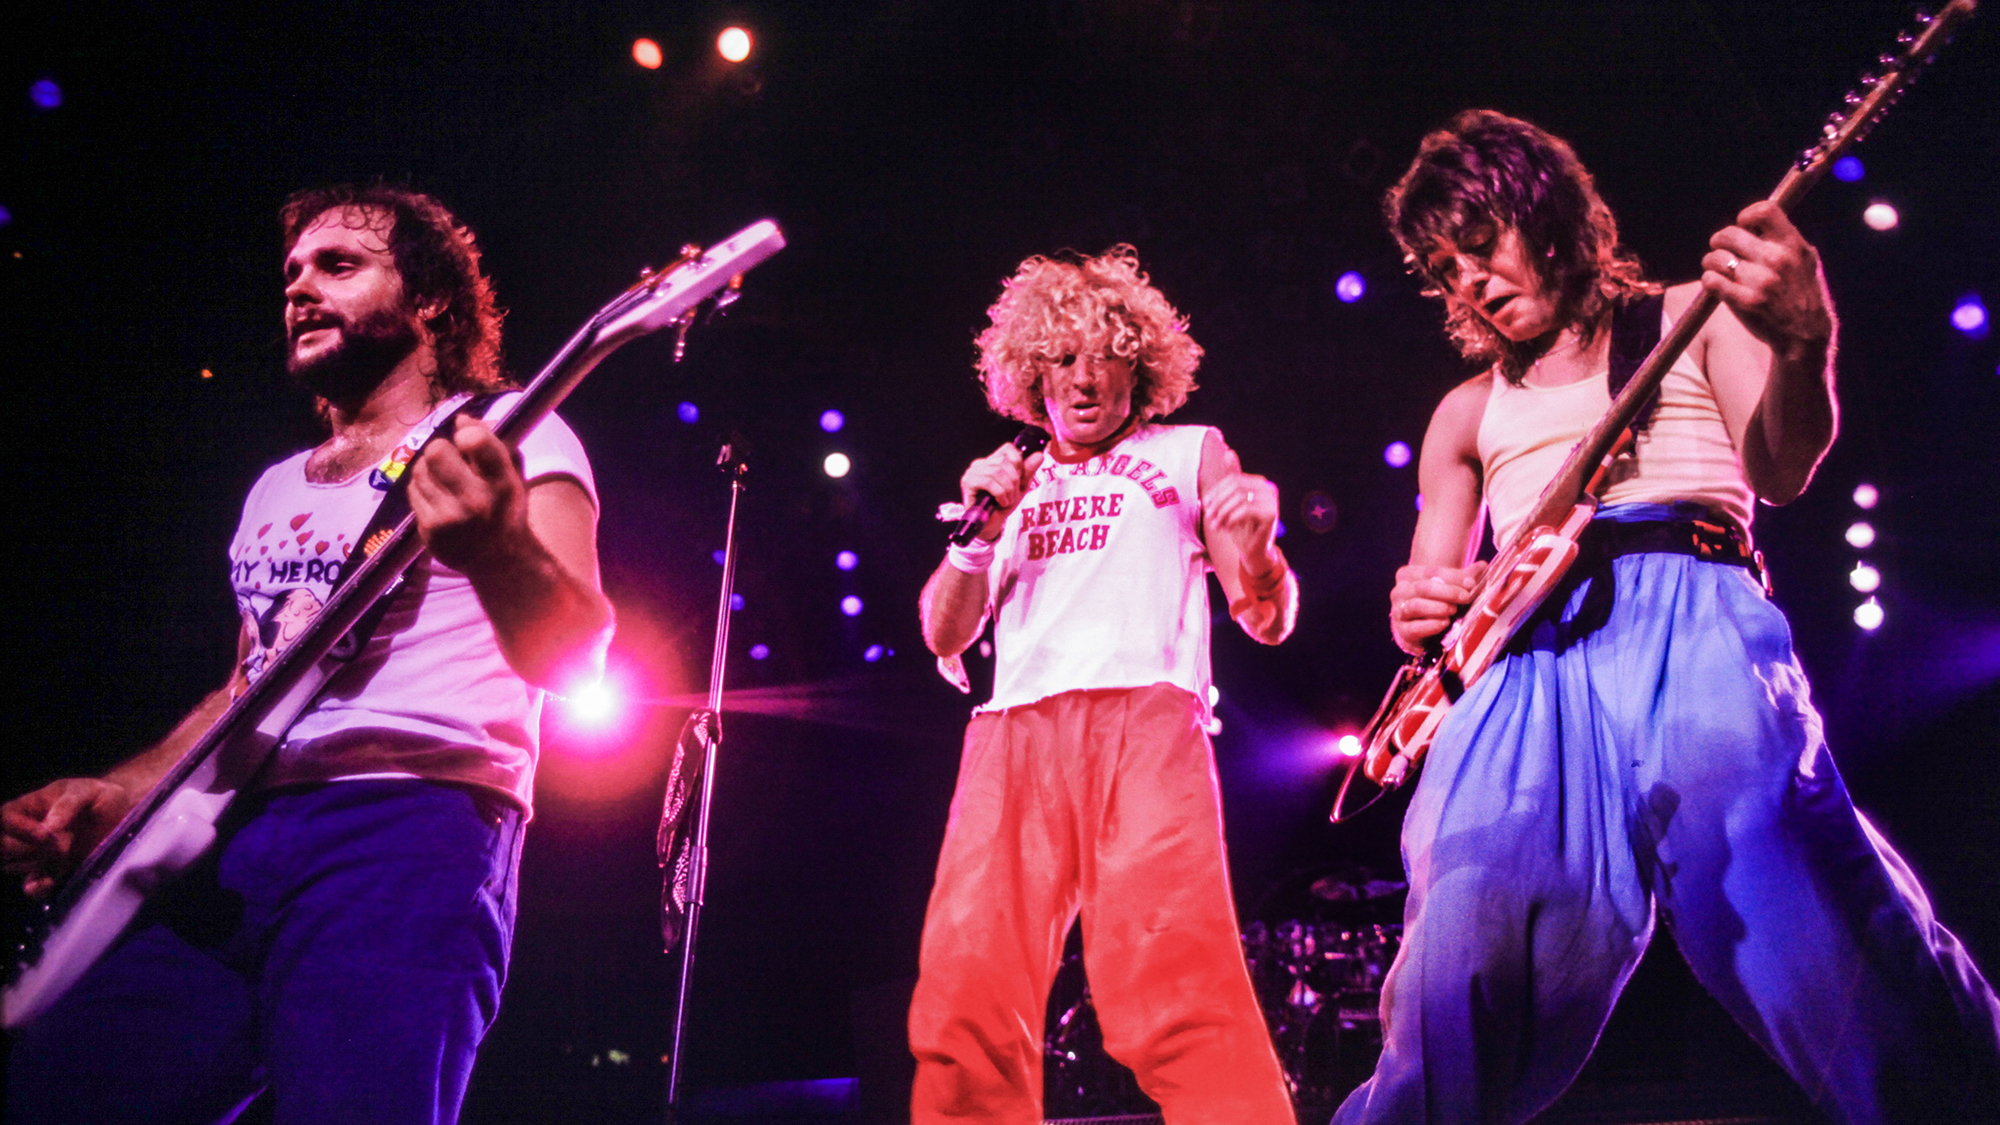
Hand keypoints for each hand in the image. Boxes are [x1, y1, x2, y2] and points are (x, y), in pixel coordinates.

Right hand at [2, 778, 129, 898]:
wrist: (123, 815)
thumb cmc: (99, 797)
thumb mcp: (87, 792)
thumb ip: (67, 805)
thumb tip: (47, 828)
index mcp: (27, 808)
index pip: (5, 819)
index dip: (19, 829)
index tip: (46, 835)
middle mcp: (24, 834)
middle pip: (4, 846)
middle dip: (24, 850)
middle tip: (58, 848)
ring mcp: (35, 856)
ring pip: (12, 866)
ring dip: (31, 868)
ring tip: (60, 862)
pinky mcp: (51, 873)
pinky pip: (32, 886)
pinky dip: (37, 888)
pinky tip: (51, 883)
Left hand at [409, 416, 531, 573]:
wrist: (499, 560)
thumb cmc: (505, 508)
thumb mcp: (512, 475)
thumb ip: (493, 443)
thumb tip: (461, 419)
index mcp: (503, 483)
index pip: (476, 441)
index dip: (467, 433)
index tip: (468, 440)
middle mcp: (476, 501)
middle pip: (436, 450)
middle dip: (442, 449)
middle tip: (451, 460)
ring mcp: (449, 518)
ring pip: (420, 469)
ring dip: (430, 469)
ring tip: (446, 481)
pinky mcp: (429, 530)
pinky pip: (413, 490)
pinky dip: (423, 488)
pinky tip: (439, 498)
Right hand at [959, 442, 1045, 541]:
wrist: (992, 524)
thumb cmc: (1003, 504)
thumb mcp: (1020, 486)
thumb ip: (1028, 470)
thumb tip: (1039, 454)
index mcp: (992, 460)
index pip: (1008, 448)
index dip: (1018, 462)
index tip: (1019, 479)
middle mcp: (980, 463)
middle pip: (1004, 461)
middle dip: (1014, 480)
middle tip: (1013, 495)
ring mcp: (972, 471)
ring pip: (997, 471)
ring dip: (1008, 489)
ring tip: (1007, 500)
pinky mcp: (967, 482)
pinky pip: (989, 482)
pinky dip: (1000, 493)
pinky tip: (1001, 502)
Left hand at [1203, 471, 1280, 572]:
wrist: (1252, 550)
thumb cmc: (1240, 526)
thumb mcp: (1231, 502)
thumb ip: (1231, 480)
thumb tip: (1229, 452)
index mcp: (1259, 483)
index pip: (1233, 480)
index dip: (1216, 492)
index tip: (1205, 506)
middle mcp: (1268, 488)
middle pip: (1235, 487)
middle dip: (1218, 502)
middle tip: (1209, 517)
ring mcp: (1272, 500)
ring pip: (1239, 498)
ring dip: (1223, 512)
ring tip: (1216, 525)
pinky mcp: (1272, 513)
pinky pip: (1246, 510)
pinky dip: (1232, 518)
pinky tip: (1227, 527)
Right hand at [1389, 561, 1487, 655]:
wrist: (1424, 623)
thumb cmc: (1439, 599)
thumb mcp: (1450, 585)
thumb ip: (1465, 576)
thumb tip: (1482, 566)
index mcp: (1408, 574)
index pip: (1432, 572)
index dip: (1453, 577)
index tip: (1472, 583)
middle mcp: (1399, 591)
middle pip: (1423, 588)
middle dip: (1447, 592)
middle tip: (1466, 597)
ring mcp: (1398, 611)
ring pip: (1415, 606)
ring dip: (1437, 608)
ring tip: (1453, 610)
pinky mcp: (1402, 631)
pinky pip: (1413, 628)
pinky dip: (1429, 626)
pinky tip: (1444, 623)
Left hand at [1702, 201, 1834, 361]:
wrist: (1805, 333)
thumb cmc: (1799, 292)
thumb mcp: (1803, 260)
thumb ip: (1782, 240)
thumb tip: (1753, 220)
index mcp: (1793, 245)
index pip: (1765, 211)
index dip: (1746, 216)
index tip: (1743, 226)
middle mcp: (1777, 260)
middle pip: (1729, 234)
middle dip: (1719, 241)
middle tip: (1720, 249)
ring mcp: (1761, 281)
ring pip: (1715, 258)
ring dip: (1711, 263)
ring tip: (1718, 270)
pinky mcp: (1746, 301)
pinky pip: (1711, 281)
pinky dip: (1709, 281)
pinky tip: (1717, 285)